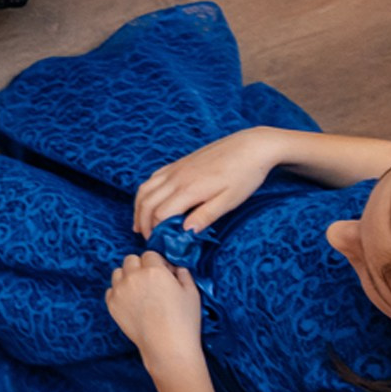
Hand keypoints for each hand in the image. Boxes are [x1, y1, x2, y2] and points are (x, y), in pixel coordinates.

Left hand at [106, 251, 204, 371]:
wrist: (167, 347)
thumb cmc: (184, 321)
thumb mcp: (192, 294)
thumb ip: (183, 275)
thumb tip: (176, 268)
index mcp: (154, 270)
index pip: (150, 255)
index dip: (157, 263)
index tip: (163, 274)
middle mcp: (134, 276)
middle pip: (130, 259)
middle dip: (140, 266)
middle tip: (150, 282)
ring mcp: (120, 290)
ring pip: (118, 272)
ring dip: (127, 277)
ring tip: (139, 292)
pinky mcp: (112, 304)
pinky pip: (111, 290)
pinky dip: (119, 293)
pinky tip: (131, 303)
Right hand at [133, 128, 276, 235]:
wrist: (251, 146)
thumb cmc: (245, 175)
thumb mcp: (230, 200)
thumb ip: (206, 216)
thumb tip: (185, 232)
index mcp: (188, 189)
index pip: (160, 214)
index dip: (157, 231)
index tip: (162, 245)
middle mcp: (176, 178)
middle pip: (147, 203)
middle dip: (143, 223)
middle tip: (149, 240)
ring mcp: (175, 169)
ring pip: (145, 190)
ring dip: (138, 209)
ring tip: (139, 225)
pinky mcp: (178, 164)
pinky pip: (152, 179)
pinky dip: (145, 193)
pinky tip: (149, 202)